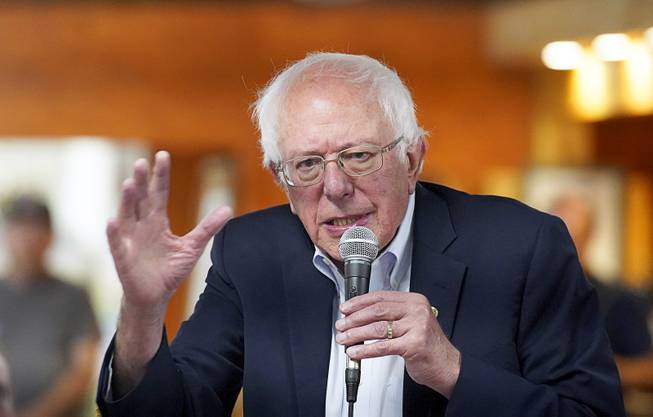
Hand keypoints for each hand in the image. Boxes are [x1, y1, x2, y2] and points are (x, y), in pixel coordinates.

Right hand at [107, 151, 232, 313]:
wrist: (154, 296)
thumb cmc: (170, 270)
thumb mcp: (193, 247)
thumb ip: (208, 228)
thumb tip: (228, 209)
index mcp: (157, 220)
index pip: (159, 192)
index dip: (160, 175)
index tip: (162, 155)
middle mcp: (141, 225)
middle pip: (141, 199)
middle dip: (141, 181)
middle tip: (142, 162)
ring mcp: (130, 240)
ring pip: (127, 215)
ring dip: (127, 200)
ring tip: (129, 183)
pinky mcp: (123, 257)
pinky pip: (116, 243)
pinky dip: (114, 232)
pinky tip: (113, 220)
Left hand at [335, 291, 459, 397]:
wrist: (448, 366)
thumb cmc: (428, 346)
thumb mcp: (413, 323)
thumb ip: (392, 316)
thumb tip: (360, 316)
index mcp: (414, 301)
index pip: (381, 296)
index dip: (359, 302)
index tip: (346, 308)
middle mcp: (416, 311)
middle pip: (377, 310)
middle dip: (354, 318)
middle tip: (342, 324)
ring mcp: (416, 327)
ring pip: (377, 328)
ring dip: (356, 334)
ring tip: (345, 339)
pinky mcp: (413, 345)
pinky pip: (382, 346)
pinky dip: (365, 350)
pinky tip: (355, 352)